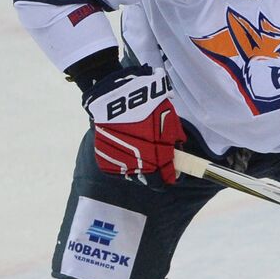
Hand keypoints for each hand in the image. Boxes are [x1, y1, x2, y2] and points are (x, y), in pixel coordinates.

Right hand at [85, 65, 184, 184]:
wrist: (119, 97)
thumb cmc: (150, 109)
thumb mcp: (171, 126)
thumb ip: (174, 144)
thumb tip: (177, 152)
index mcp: (156, 162)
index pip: (163, 181)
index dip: (168, 177)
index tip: (169, 172)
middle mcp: (136, 167)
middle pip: (146, 180)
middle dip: (153, 172)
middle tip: (155, 160)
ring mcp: (117, 162)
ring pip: (130, 174)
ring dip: (136, 168)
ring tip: (139, 152)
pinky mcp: (103, 157)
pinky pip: (115, 166)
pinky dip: (122, 161)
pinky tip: (125, 149)